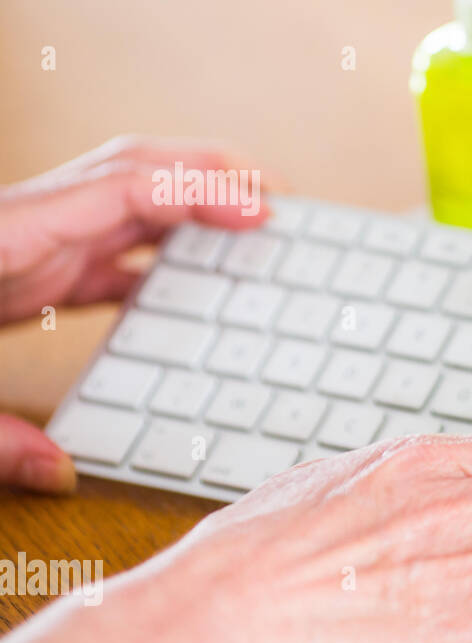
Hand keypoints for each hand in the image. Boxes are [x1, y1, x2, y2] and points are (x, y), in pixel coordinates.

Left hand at [0, 135, 267, 493]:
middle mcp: (23, 229)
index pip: (119, 189)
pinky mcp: (22, 268)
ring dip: (189, 207)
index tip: (257, 207)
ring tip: (248, 227)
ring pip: (123, 203)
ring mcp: (25, 243)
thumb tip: (59, 470)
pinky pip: (103, 248)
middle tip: (273, 196)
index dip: (196, 191)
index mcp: (6, 241)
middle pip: (131, 172)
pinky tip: (181, 284)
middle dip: (208, 174)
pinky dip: (153, 253)